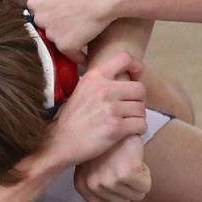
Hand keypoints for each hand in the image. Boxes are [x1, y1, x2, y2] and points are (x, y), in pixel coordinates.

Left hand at [26, 0, 119, 63]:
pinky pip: (70, 54)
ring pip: (57, 42)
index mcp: (35, 1)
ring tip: (82, 35)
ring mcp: (51, 33)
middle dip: (56, 28)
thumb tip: (50, 2)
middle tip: (71, 25)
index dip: (49, 16)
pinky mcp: (64, 45)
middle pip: (45, 28)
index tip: (58, 18)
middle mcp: (39, 18)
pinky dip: (78, 56)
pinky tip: (85, 54)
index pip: (36, 14)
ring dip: (67, 40)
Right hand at [43, 51, 146, 169]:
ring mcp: (111, 109)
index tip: (135, 77)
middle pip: (140, 88)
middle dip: (139, 100)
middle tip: (131, 107)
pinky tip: (129, 131)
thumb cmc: (71, 118)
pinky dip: (138, 129)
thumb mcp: (81, 90)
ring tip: (128, 121)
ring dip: (138, 116)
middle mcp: (104, 90)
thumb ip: (100, 82)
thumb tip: (121, 77)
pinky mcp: (116, 128)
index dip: (136, 67)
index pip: (124, 58)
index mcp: (94, 77)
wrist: (59, 143)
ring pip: (141, 109)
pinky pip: (141, 125)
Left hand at [74, 135, 151, 201]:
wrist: (114, 117)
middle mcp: (92, 185)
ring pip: (135, 196)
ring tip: (127, 160)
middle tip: (122, 165)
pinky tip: (135, 159)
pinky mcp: (125, 172)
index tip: (114, 178)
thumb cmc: (107, 143)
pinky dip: (145, 174)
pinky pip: (143, 187)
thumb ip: (98, 183)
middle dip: (128, 187)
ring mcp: (107, 179)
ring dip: (137, 180)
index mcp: (81, 185)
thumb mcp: (92, 165)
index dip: (115, 196)